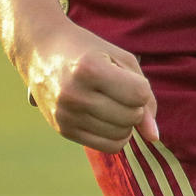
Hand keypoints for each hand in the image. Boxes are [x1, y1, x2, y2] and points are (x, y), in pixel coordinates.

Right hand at [17, 17, 159, 152]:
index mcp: (89, 69)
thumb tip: (154, 137)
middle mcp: (75, 95)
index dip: (142, 87)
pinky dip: (116, 135)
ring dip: (126, 122)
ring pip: (121, 136)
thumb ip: (145, 95)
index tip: (128, 77)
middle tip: (121, 90)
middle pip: (131, 116)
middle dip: (136, 106)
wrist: (41, 50)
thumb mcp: (120, 59)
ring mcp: (66, 115)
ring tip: (113, 102)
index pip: (139, 94)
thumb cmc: (88, 50)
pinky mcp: (63, 129)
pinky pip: (107, 146)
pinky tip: (107, 117)